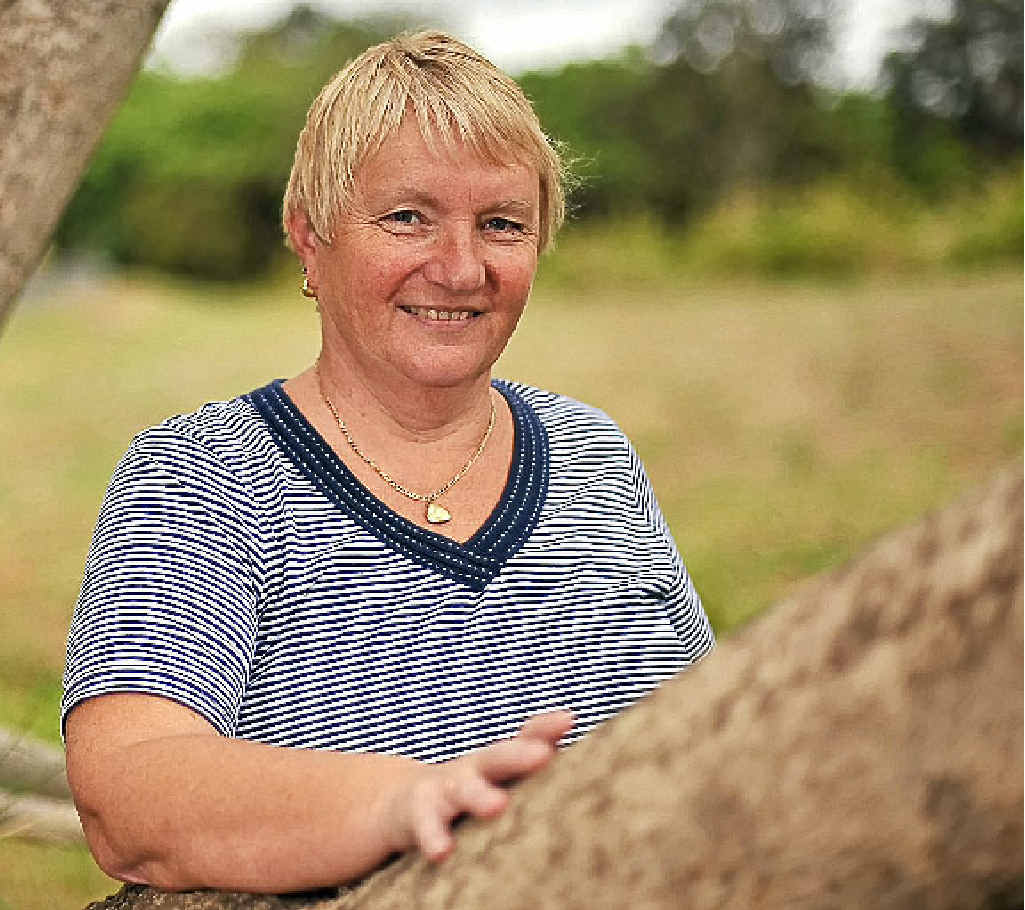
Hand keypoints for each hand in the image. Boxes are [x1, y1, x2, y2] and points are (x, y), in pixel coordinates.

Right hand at [382, 710, 573, 861]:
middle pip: (495, 758)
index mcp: (495, 762)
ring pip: (463, 791)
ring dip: (479, 796)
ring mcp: (442, 788)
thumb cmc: (463, 789)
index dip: (543, 730)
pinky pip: (426, 826)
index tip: (568, 721)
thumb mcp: (494, 774)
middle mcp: (471, 769)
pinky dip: (433, 837)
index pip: (523, 739)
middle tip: (544, 754)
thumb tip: (570, 727)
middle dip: (519, 755)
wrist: (400, 803)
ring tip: (498, 806)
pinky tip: (442, 852)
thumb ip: (530, 754)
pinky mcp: (416, 814)